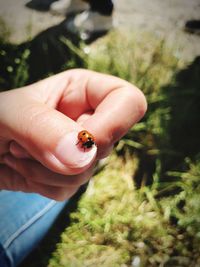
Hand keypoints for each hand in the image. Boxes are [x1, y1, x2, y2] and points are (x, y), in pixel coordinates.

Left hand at [0, 69, 146, 199]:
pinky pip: (69, 190)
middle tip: (23, 142)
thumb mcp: (10, 113)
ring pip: (87, 173)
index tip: (81, 141)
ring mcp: (82, 149)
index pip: (129, 102)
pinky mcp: (70, 174)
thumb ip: (44, 128)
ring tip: (16, 152)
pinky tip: (22, 167)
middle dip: (63, 153)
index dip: (113, 125)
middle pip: (107, 145)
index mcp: (84, 90)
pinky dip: (40, 184)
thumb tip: (85, 155)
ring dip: (45, 171)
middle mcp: (88, 118)